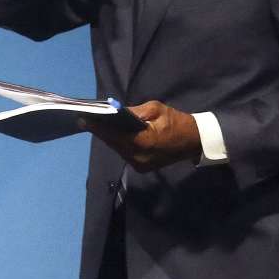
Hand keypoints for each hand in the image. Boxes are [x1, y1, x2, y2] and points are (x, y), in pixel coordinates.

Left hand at [83, 100, 201, 171]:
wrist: (194, 141)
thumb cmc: (176, 121)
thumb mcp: (156, 109)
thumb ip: (134, 112)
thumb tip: (114, 111)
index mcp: (143, 142)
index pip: (114, 134)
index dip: (99, 127)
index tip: (84, 118)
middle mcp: (139, 157)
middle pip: (113, 143)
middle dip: (101, 131)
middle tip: (87, 120)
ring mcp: (139, 165)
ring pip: (117, 149)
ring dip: (108, 137)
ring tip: (96, 125)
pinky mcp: (141, 168)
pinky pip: (124, 153)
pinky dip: (118, 143)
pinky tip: (112, 134)